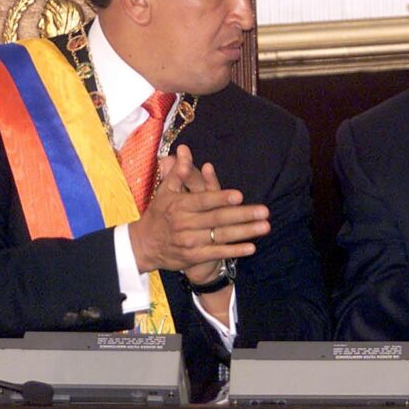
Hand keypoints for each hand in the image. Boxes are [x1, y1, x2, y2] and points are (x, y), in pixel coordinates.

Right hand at [129, 145, 270, 273]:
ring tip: (264, 227)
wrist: (143, 245)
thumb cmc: (159, 214)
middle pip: (218, 219)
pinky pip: (217, 253)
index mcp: (179, 205)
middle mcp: (185, 224)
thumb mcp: (165, 191)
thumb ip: (178, 172)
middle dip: (243, 215)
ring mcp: (190, 242)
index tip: (239, 195)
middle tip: (264, 211)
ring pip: (221, 236)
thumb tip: (184, 152)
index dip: (221, 198)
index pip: (204, 201)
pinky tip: (251, 247)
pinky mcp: (193, 257)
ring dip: (244, 232)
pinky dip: (234, 251)